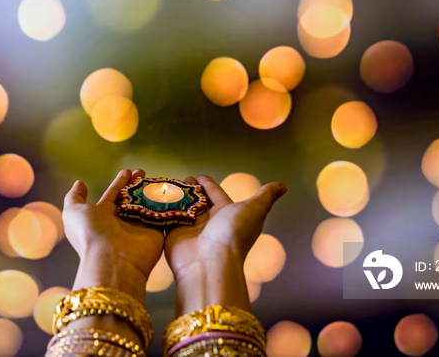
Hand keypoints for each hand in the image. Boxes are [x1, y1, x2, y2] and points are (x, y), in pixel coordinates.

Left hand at [63, 169, 163, 303]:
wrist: (112, 258)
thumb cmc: (90, 233)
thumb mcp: (73, 212)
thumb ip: (74, 197)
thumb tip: (79, 183)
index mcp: (103, 215)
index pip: (114, 194)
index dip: (120, 182)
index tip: (128, 170)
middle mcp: (122, 220)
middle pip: (131, 197)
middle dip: (137, 184)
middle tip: (143, 172)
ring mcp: (140, 225)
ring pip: (147, 203)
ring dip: (152, 191)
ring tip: (157, 179)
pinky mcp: (156, 230)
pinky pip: (162, 213)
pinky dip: (166, 202)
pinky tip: (170, 190)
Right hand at [164, 175, 285, 313]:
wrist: (210, 262)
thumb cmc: (234, 234)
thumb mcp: (255, 210)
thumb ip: (265, 196)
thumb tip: (283, 185)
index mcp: (227, 213)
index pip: (216, 194)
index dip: (208, 184)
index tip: (199, 176)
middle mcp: (209, 221)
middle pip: (198, 201)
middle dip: (190, 190)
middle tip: (181, 180)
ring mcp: (190, 228)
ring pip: (182, 208)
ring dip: (176, 197)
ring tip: (166, 186)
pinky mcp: (173, 234)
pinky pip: (167, 217)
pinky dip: (162, 208)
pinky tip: (156, 198)